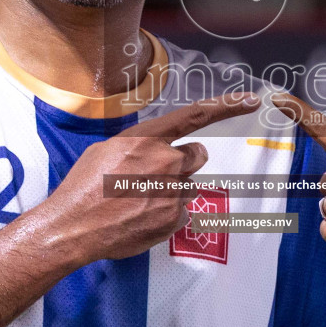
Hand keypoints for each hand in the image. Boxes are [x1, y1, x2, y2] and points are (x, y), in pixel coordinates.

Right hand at [27, 91, 259, 264]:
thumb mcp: (107, 150)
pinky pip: (183, 212)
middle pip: (199, 155)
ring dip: (173, 191)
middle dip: (185, 163)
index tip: (251, 100)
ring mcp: (172, 192)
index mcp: (147, 139)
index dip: (227, 106)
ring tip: (141, 200)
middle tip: (159, 175)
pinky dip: (167, 214)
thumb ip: (139, 145)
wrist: (74, 226)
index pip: (195, 116)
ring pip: (190, 186)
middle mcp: (165, 161)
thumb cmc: (84, 186)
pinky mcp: (174, 219)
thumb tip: (154, 148)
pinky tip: (142, 216)